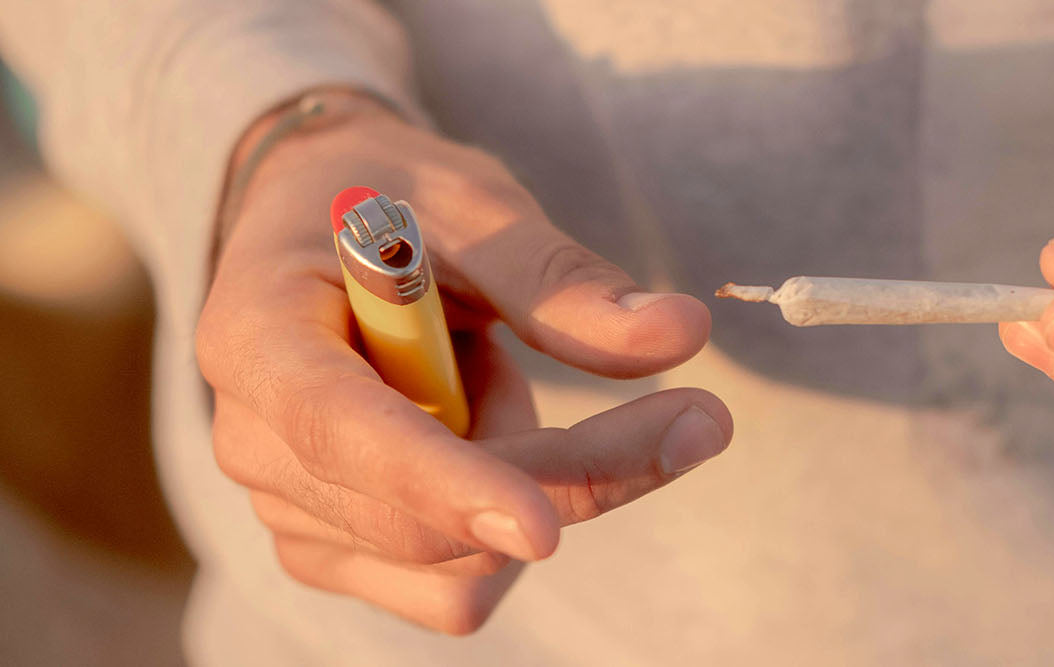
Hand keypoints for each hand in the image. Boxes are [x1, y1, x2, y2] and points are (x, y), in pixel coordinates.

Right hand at [196, 94, 730, 632]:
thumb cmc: (394, 200)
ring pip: (457, 566)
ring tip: (488, 371)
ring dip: (531, 476)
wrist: (324, 225)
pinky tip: (480, 436)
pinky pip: (455, 592)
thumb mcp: (474, 204)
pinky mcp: (335, 552)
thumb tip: (679, 333)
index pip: (341, 432)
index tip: (544, 528)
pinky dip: (505, 525)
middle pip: (426, 520)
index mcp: (256, 332)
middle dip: (573, 473)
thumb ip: (562, 278)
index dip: (444, 484)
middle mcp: (253, 440)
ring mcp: (288, 510)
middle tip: (697, 415)